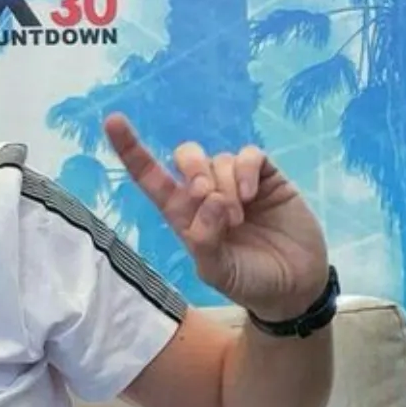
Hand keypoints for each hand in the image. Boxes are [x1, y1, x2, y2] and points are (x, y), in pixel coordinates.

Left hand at [103, 113, 329, 319]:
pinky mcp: (266, 177)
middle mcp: (205, 194)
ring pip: (219, 159)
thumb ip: (204, 241)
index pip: (150, 177)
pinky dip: (246, 171)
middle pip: (185, 156)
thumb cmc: (248, 281)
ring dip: (225, 185)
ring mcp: (236, 183)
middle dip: (192, 169)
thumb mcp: (216, 271)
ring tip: (238, 219)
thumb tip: (210, 200)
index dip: (131, 149)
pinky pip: (249, 156)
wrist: (294, 285)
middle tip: (204, 196)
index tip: (112, 121)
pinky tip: (251, 195)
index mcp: (182, 215)